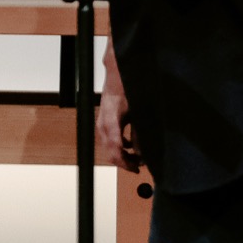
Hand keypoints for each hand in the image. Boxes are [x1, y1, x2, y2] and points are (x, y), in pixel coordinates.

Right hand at [97, 44, 141, 172]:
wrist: (118, 74)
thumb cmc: (128, 89)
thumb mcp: (138, 113)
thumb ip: (139, 134)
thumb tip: (141, 152)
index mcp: (112, 121)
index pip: (115, 150)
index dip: (126, 163)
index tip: (137, 168)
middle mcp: (103, 123)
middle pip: (110, 151)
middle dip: (124, 161)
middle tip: (139, 165)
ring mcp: (101, 122)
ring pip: (108, 146)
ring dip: (122, 154)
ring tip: (137, 157)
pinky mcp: (104, 120)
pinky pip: (109, 138)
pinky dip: (119, 145)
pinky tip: (131, 144)